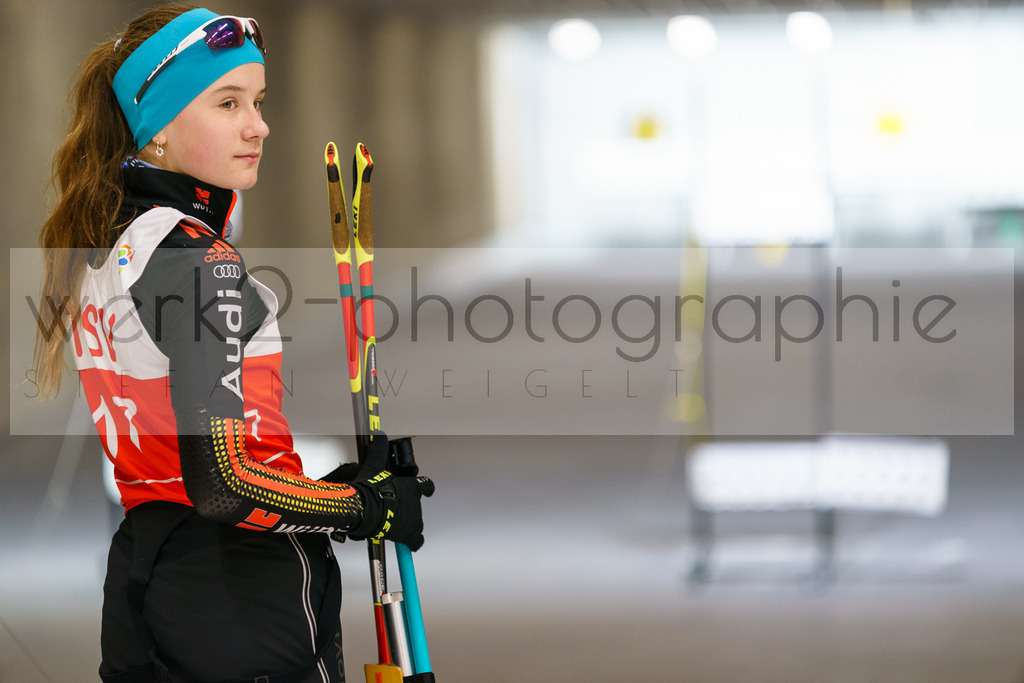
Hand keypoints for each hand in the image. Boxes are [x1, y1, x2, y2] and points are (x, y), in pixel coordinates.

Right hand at [346, 434, 433, 550]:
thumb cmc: (367, 489)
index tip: (426, 489)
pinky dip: (412, 542)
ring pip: (417, 522)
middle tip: (395, 508)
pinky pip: (416, 541)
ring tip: (395, 523)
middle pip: (417, 506)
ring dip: (409, 523)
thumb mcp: (372, 465)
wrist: (364, 510)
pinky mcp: (408, 533)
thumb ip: (378, 451)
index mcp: (411, 486)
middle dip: (408, 507)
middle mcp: (416, 502)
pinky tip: (407, 544)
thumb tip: (379, 435)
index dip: (425, 488)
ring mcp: (414, 518)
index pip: (426, 485)